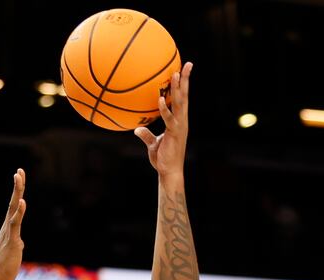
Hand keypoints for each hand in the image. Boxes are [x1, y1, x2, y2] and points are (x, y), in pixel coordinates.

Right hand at [0, 169, 25, 279]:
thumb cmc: (4, 269)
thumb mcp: (13, 252)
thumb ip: (16, 244)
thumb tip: (19, 242)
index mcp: (7, 230)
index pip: (14, 207)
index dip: (17, 192)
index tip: (19, 177)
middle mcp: (6, 228)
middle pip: (13, 203)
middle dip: (17, 186)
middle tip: (19, 171)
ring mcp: (8, 233)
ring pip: (13, 209)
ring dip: (17, 192)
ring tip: (18, 177)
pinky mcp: (12, 241)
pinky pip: (15, 224)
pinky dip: (19, 212)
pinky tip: (22, 202)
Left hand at [135, 62, 190, 177]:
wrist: (169, 171)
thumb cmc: (163, 158)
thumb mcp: (153, 144)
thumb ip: (146, 135)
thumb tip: (136, 129)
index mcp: (178, 120)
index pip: (182, 99)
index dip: (183, 85)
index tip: (183, 70)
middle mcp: (182, 120)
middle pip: (184, 96)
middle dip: (186, 79)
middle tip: (187, 64)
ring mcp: (179, 126)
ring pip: (179, 103)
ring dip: (177, 88)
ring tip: (175, 74)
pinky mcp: (173, 133)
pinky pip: (169, 118)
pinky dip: (164, 108)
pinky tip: (159, 99)